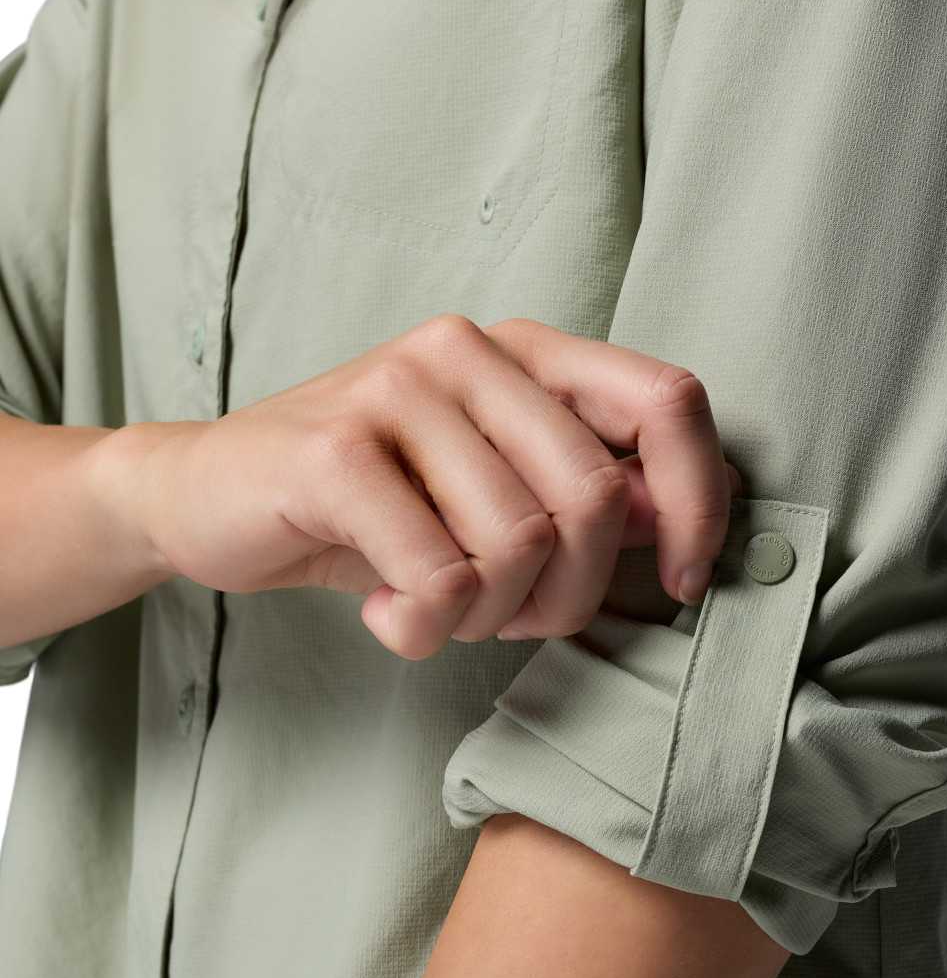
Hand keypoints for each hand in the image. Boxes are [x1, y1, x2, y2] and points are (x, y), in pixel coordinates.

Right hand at [116, 315, 738, 658]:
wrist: (213, 497)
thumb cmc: (368, 505)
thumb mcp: (488, 493)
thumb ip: (582, 492)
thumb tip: (680, 521)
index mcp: (524, 352)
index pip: (669, 401)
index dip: (702, 501)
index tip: (683, 581)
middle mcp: (467, 350)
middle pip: (593, 498)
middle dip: (568, 596)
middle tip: (508, 617)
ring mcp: (397, 389)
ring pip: (516, 547)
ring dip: (485, 618)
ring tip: (432, 606)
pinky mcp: (335, 451)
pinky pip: (438, 578)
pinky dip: (424, 628)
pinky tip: (386, 612)